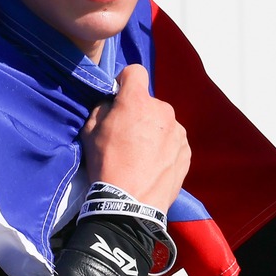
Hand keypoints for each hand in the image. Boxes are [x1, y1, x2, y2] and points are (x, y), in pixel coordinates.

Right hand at [80, 65, 189, 211]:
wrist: (131, 203)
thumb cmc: (106, 165)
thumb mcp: (89, 132)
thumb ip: (102, 108)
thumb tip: (112, 103)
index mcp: (137, 101)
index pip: (135, 72)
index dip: (125, 82)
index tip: (119, 97)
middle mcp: (162, 110)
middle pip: (149, 102)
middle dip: (139, 113)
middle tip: (127, 137)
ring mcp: (178, 131)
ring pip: (162, 123)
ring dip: (153, 131)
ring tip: (141, 156)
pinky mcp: (186, 150)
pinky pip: (173, 141)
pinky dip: (164, 148)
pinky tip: (152, 166)